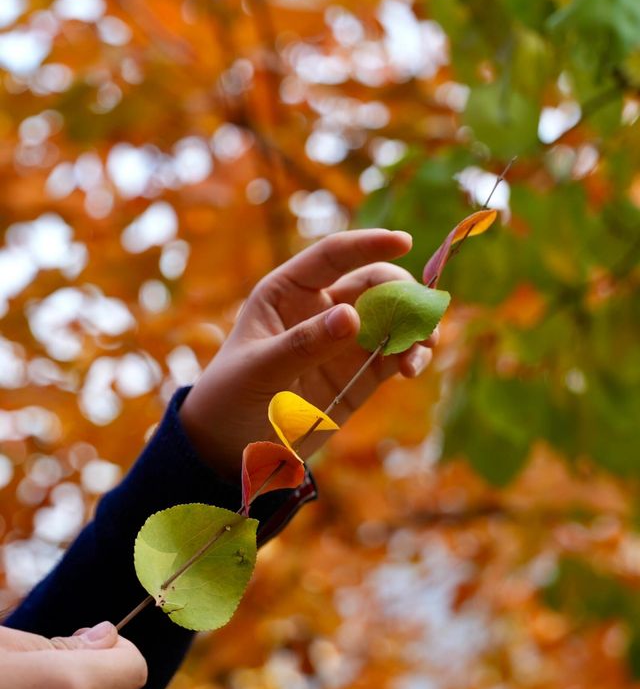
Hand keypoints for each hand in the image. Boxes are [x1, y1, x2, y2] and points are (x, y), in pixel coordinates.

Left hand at [180, 229, 435, 477]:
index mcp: (288, 292)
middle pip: (375, 284)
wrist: (231, 446)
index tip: (403, 242)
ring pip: (393, 319)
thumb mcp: (260, 369)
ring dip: (415, 326)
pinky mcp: (361, 375)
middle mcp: (321, 309)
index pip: (333, 256)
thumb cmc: (231, 396)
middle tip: (420, 316)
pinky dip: (412, 356)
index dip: (369, 244)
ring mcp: (344, 342)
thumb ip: (305, 343)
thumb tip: (353, 317)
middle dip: (402, 293)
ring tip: (422, 348)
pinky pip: (396, 355)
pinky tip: (412, 368)